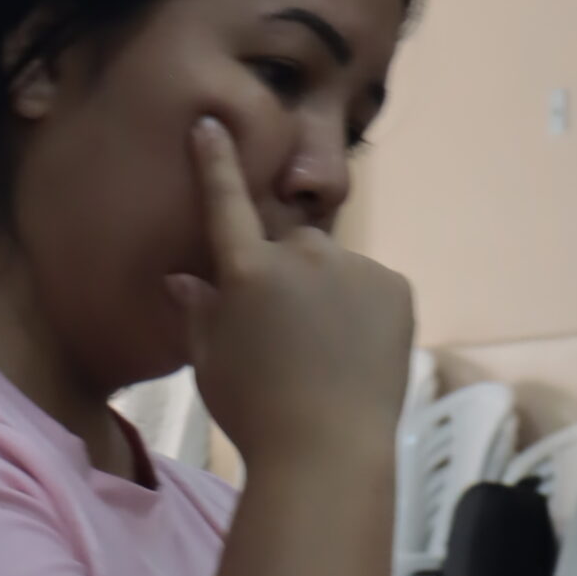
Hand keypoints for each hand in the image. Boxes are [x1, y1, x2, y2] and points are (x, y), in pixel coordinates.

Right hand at [173, 116, 411, 467]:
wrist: (328, 450)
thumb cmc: (253, 412)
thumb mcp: (207, 363)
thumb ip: (197, 311)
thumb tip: (182, 277)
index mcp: (246, 271)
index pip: (225, 201)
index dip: (216, 162)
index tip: (212, 125)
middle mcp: (301, 256)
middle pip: (288, 243)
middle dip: (284, 271)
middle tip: (283, 330)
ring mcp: (354, 269)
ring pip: (331, 267)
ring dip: (325, 291)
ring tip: (323, 350)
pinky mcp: (395, 287)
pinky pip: (370, 285)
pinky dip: (361, 307)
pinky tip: (353, 351)